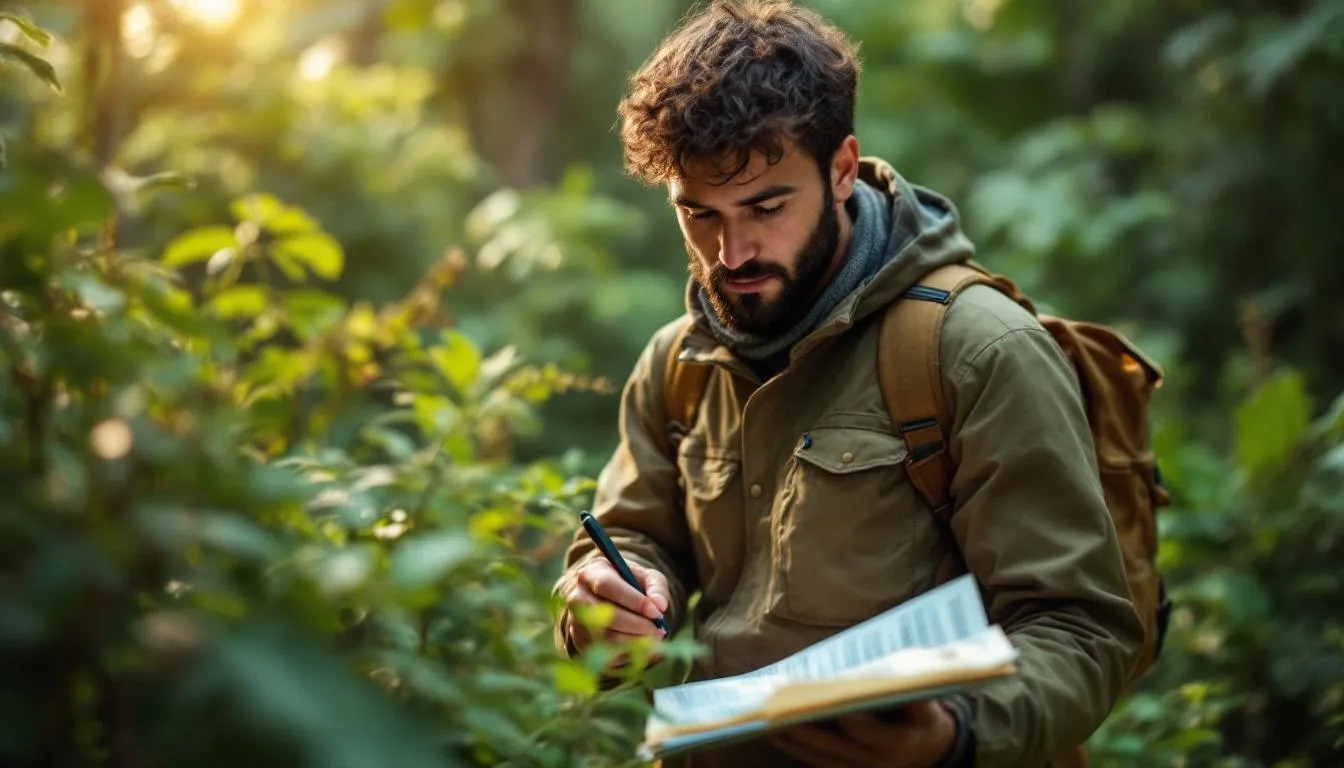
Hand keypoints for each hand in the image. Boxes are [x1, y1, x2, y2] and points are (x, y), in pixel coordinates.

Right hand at [564, 558, 669, 651]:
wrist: (606, 599)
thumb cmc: (629, 586)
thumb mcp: (646, 577)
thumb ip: (656, 587)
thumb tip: (660, 606)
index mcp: (591, 573)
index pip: (607, 586)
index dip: (634, 601)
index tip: (657, 612)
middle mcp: (577, 598)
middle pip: (607, 616)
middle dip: (638, 625)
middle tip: (659, 630)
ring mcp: (576, 623)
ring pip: (607, 638)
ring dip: (636, 642)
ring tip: (654, 639)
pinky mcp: (581, 644)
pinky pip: (606, 656)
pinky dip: (629, 655)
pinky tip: (643, 649)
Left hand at [771, 700, 957, 767]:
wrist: (934, 752)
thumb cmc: (926, 719)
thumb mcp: (930, 705)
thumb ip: (914, 692)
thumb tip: (892, 670)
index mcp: (899, 743)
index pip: (863, 729)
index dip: (840, 713)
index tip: (818, 695)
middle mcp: (877, 763)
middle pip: (834, 746)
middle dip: (806, 727)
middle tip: (779, 709)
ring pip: (822, 758)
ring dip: (795, 740)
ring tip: (769, 720)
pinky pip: (820, 764)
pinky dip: (799, 750)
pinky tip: (780, 734)